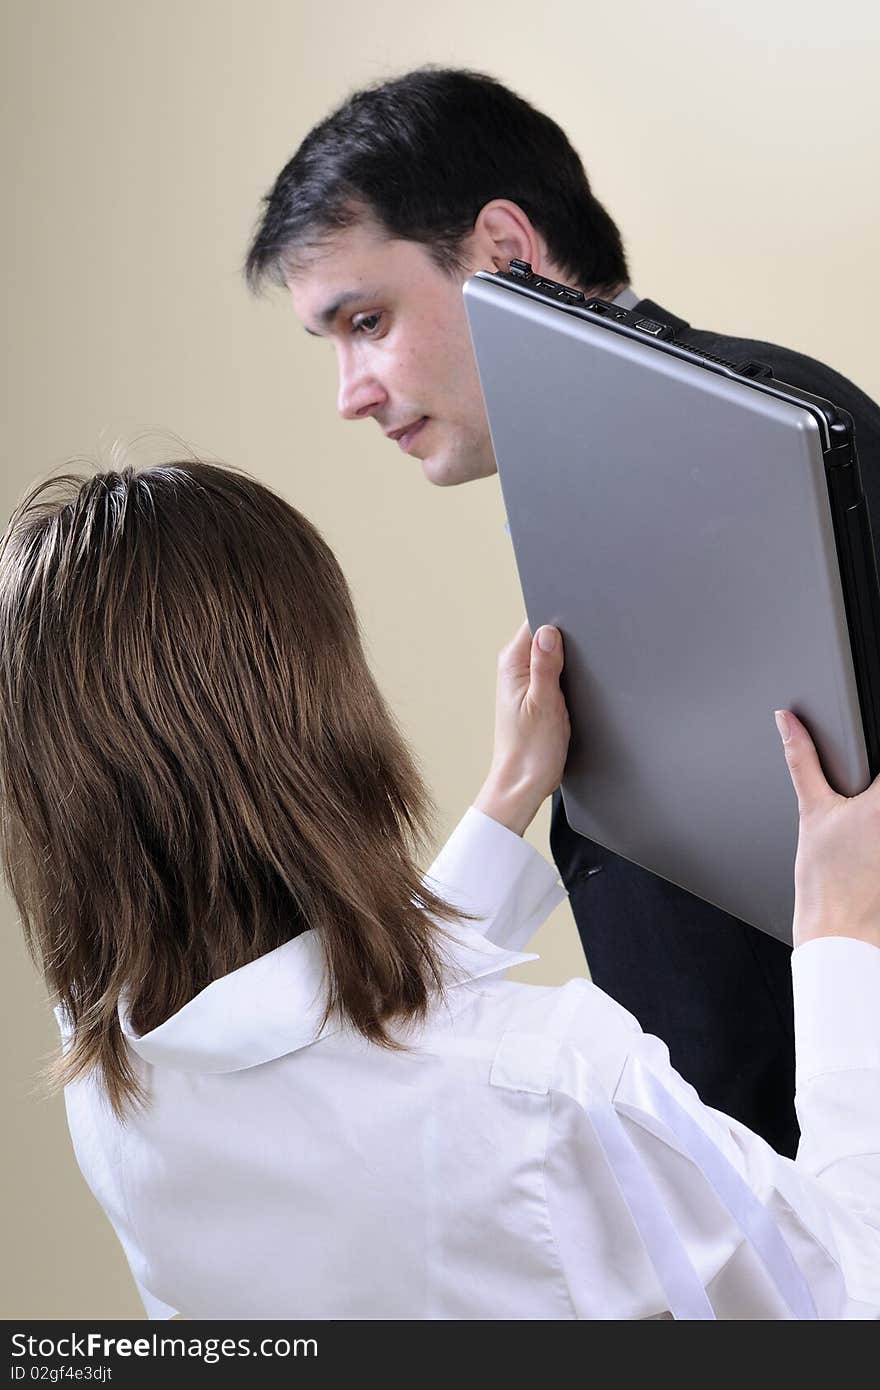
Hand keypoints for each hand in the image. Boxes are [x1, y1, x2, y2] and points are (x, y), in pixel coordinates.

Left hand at [474, 621, 570, 835]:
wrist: (524, 783)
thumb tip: (549, 632)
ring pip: (552, 655)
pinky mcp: (536, 695)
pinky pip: (554, 672)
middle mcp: (514, 668)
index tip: (576, 632)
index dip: (559, 622)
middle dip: (567, 643)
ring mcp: (525, 681)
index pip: (536, 623)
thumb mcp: (545, 703)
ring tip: (572, 684)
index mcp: (511, 664)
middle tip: (578, 665)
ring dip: (568, 662)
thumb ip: (546, 665)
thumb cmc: (531, 751)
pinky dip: (567, 677)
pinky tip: (571, 693)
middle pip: (546, 636)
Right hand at [776, 709, 879, 948]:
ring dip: (872, 820)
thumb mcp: (810, 810)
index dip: (870, 766)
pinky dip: (878, 840)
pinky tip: (869, 853)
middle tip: (857, 812)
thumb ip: (801, 760)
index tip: (859, 779)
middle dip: (869, 792)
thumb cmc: (825, 881)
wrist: (838, 931)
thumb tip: (788, 722)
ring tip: (862, 836)